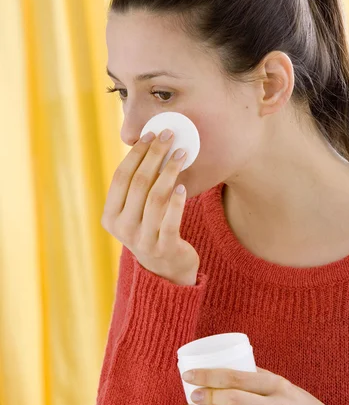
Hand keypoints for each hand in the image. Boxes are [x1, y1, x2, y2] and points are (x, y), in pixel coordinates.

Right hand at [101, 129, 199, 285]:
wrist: (166, 269)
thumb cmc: (151, 229)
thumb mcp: (136, 211)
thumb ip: (136, 186)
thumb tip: (147, 142)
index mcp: (110, 216)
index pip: (121, 177)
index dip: (136, 153)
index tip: (151, 134)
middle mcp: (122, 228)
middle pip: (139, 183)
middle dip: (155, 155)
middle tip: (169, 136)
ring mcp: (142, 240)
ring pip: (156, 198)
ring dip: (169, 171)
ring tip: (182, 154)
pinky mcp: (164, 248)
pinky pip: (171, 220)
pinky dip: (177, 201)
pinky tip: (183, 185)